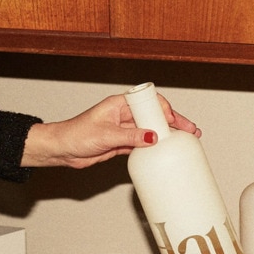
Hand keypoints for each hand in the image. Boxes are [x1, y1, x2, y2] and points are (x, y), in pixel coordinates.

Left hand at [20, 92, 200, 168]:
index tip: (174, 122)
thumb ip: (131, 136)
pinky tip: (165, 151)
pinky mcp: (122, 143)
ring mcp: (124, 129)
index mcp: (120, 104)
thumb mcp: (106, 135)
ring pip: (152, 130)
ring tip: (185, 141)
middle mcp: (124, 115)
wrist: (61, 150)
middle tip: (191, 131)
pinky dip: (155, 147)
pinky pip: (143, 143)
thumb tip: (153, 136)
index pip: (149, 103)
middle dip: (174, 123)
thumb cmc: (75, 135)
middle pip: (155, 116)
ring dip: (167, 136)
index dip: (165, 111)